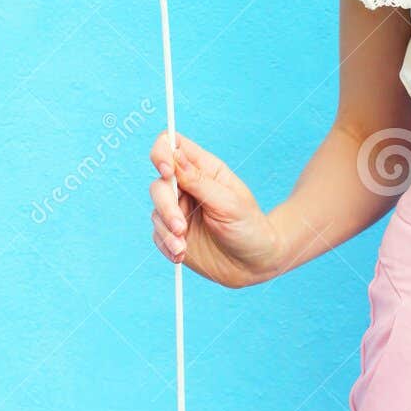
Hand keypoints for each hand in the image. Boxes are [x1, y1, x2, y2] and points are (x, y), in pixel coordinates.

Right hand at [148, 131, 283, 288]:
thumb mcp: (229, 203)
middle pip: (159, 183)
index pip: (173, 146)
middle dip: (166, 205)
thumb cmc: (249, 228)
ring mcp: (179, 210)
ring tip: (183, 247)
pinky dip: (166, 245)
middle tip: (181, 228)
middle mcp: (189, 187)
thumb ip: (198, 181)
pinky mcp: (173, 234)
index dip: (162, 152)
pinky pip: (157, 234)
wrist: (254, 264)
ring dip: (167, 230)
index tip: (167, 172)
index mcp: (206, 170)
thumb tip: (174, 155)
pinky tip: (180, 254)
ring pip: (156, 210)